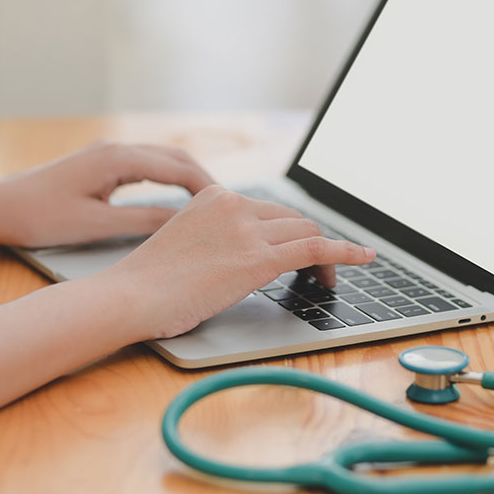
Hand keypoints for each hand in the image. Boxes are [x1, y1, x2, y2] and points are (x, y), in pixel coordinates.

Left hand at [0, 143, 213, 246]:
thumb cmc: (38, 217)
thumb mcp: (95, 226)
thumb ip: (142, 222)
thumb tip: (183, 224)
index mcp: (117, 158)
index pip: (178, 168)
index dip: (207, 189)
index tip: (229, 208)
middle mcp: (115, 148)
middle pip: (174, 157)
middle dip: (204, 179)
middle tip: (227, 206)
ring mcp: (107, 154)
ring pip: (161, 159)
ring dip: (187, 177)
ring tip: (209, 204)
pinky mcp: (99, 164)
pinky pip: (145, 165)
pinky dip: (166, 178)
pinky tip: (174, 196)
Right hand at [103, 185, 375, 338]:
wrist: (129, 297)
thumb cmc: (148, 284)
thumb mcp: (185, 244)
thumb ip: (215, 240)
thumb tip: (239, 257)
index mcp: (214, 196)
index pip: (269, 210)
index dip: (291, 232)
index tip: (301, 250)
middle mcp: (234, 204)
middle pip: (293, 219)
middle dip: (311, 242)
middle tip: (318, 269)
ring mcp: (247, 229)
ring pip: (307, 232)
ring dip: (327, 254)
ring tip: (330, 279)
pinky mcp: (257, 258)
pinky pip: (315, 248)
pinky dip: (345, 252)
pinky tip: (364, 258)